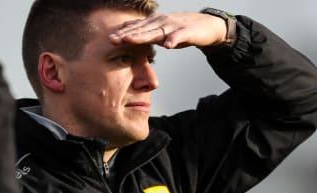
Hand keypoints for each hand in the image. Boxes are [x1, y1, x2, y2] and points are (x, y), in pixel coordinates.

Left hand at [109, 12, 226, 49]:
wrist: (206, 26)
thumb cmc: (181, 30)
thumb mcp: (160, 31)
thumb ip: (146, 32)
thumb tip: (128, 34)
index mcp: (155, 23)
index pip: (136, 29)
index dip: (123, 34)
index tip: (109, 39)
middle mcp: (161, 22)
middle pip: (141, 30)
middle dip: (126, 35)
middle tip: (112, 40)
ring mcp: (174, 26)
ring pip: (156, 32)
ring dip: (142, 36)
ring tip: (129, 40)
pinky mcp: (187, 32)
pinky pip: (179, 36)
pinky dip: (173, 40)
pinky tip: (167, 46)